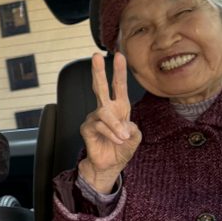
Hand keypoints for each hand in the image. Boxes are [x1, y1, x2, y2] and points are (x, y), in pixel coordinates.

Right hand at [79, 52, 141, 192]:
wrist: (110, 165)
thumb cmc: (122, 149)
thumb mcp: (135, 137)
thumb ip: (132, 127)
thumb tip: (121, 124)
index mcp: (119, 108)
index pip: (119, 87)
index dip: (119, 72)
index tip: (119, 55)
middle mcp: (105, 109)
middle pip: (100, 87)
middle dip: (98, 71)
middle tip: (95, 56)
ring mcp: (94, 117)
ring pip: (104, 113)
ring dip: (116, 126)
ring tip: (123, 138)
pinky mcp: (87, 128)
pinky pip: (99, 126)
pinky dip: (110, 134)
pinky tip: (116, 141)